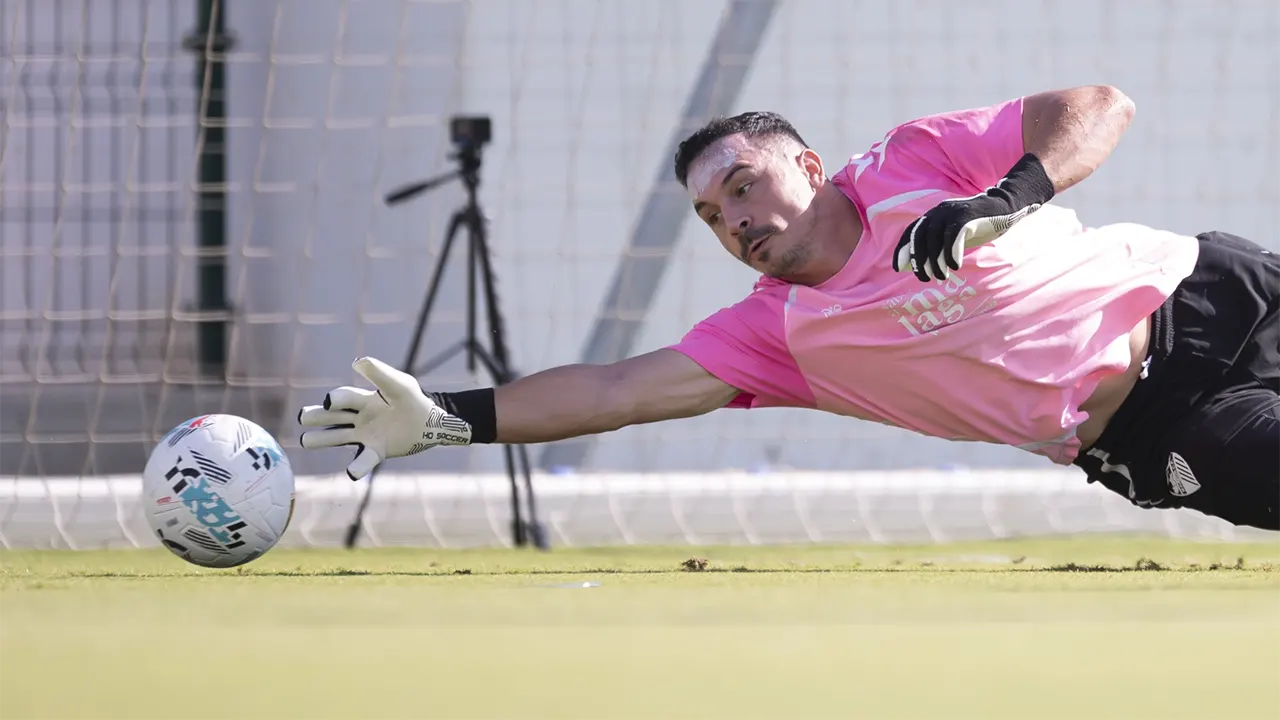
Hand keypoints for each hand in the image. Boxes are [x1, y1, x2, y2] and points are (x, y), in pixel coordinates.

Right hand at [297, 356, 472, 479]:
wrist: (431, 422)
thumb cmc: (413, 400)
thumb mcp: (399, 385)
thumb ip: (380, 374)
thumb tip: (357, 362)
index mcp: (364, 399)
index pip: (345, 398)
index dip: (337, 399)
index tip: (329, 402)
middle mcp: (360, 417)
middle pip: (334, 417)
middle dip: (318, 417)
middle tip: (303, 418)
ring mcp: (366, 435)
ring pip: (340, 437)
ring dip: (323, 439)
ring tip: (305, 440)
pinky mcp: (378, 450)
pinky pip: (365, 459)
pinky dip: (358, 467)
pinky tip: (351, 473)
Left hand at [893, 191, 1038, 281]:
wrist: (1006, 208)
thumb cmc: (978, 225)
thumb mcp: (953, 235)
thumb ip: (937, 246)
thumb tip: (918, 266)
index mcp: (933, 215)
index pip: (911, 231)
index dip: (903, 249)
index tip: (898, 268)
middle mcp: (939, 211)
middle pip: (920, 237)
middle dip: (918, 260)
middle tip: (924, 278)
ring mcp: (953, 212)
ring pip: (935, 239)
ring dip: (936, 262)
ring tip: (941, 277)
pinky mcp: (967, 217)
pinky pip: (953, 237)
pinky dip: (951, 254)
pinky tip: (954, 266)